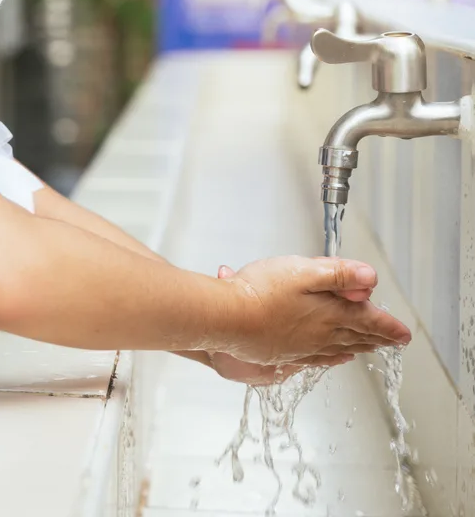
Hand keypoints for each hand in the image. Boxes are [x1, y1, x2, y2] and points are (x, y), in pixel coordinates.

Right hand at [221, 256, 410, 365]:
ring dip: (359, 347)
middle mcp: (321, 334)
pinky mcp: (284, 353)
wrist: (226, 318)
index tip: (404, 333)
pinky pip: (319, 359)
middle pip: (357, 336)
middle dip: (378, 337)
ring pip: (340, 348)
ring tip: (370, 348)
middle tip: (394, 341)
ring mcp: (303, 347)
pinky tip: (334, 358)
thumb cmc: (260, 291)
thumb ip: (338, 273)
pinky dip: (334, 358)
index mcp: (330, 313)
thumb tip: (371, 278)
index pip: (369, 320)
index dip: (389, 325)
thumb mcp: (302, 271)